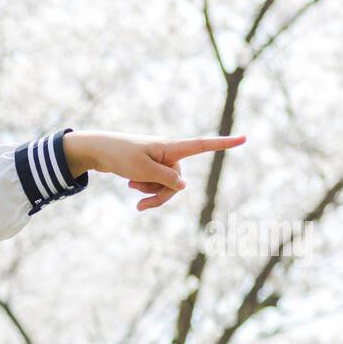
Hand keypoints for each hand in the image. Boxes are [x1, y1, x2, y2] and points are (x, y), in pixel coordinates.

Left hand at [66, 131, 246, 211]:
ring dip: (150, 192)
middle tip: (141, 206)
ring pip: (165, 186)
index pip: (202, 145)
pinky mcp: (150, 167)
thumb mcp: (143, 170)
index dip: (223, 144)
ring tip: (131, 186)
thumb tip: (183, 186)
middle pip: (178, 181)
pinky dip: (145, 189)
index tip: (244, 138)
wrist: (98, 151)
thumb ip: (166, 179)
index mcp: (171, 148)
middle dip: (161, 195)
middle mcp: (169, 153)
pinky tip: (130, 185)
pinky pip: (155, 184)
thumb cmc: (120, 156)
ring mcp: (159, 161)